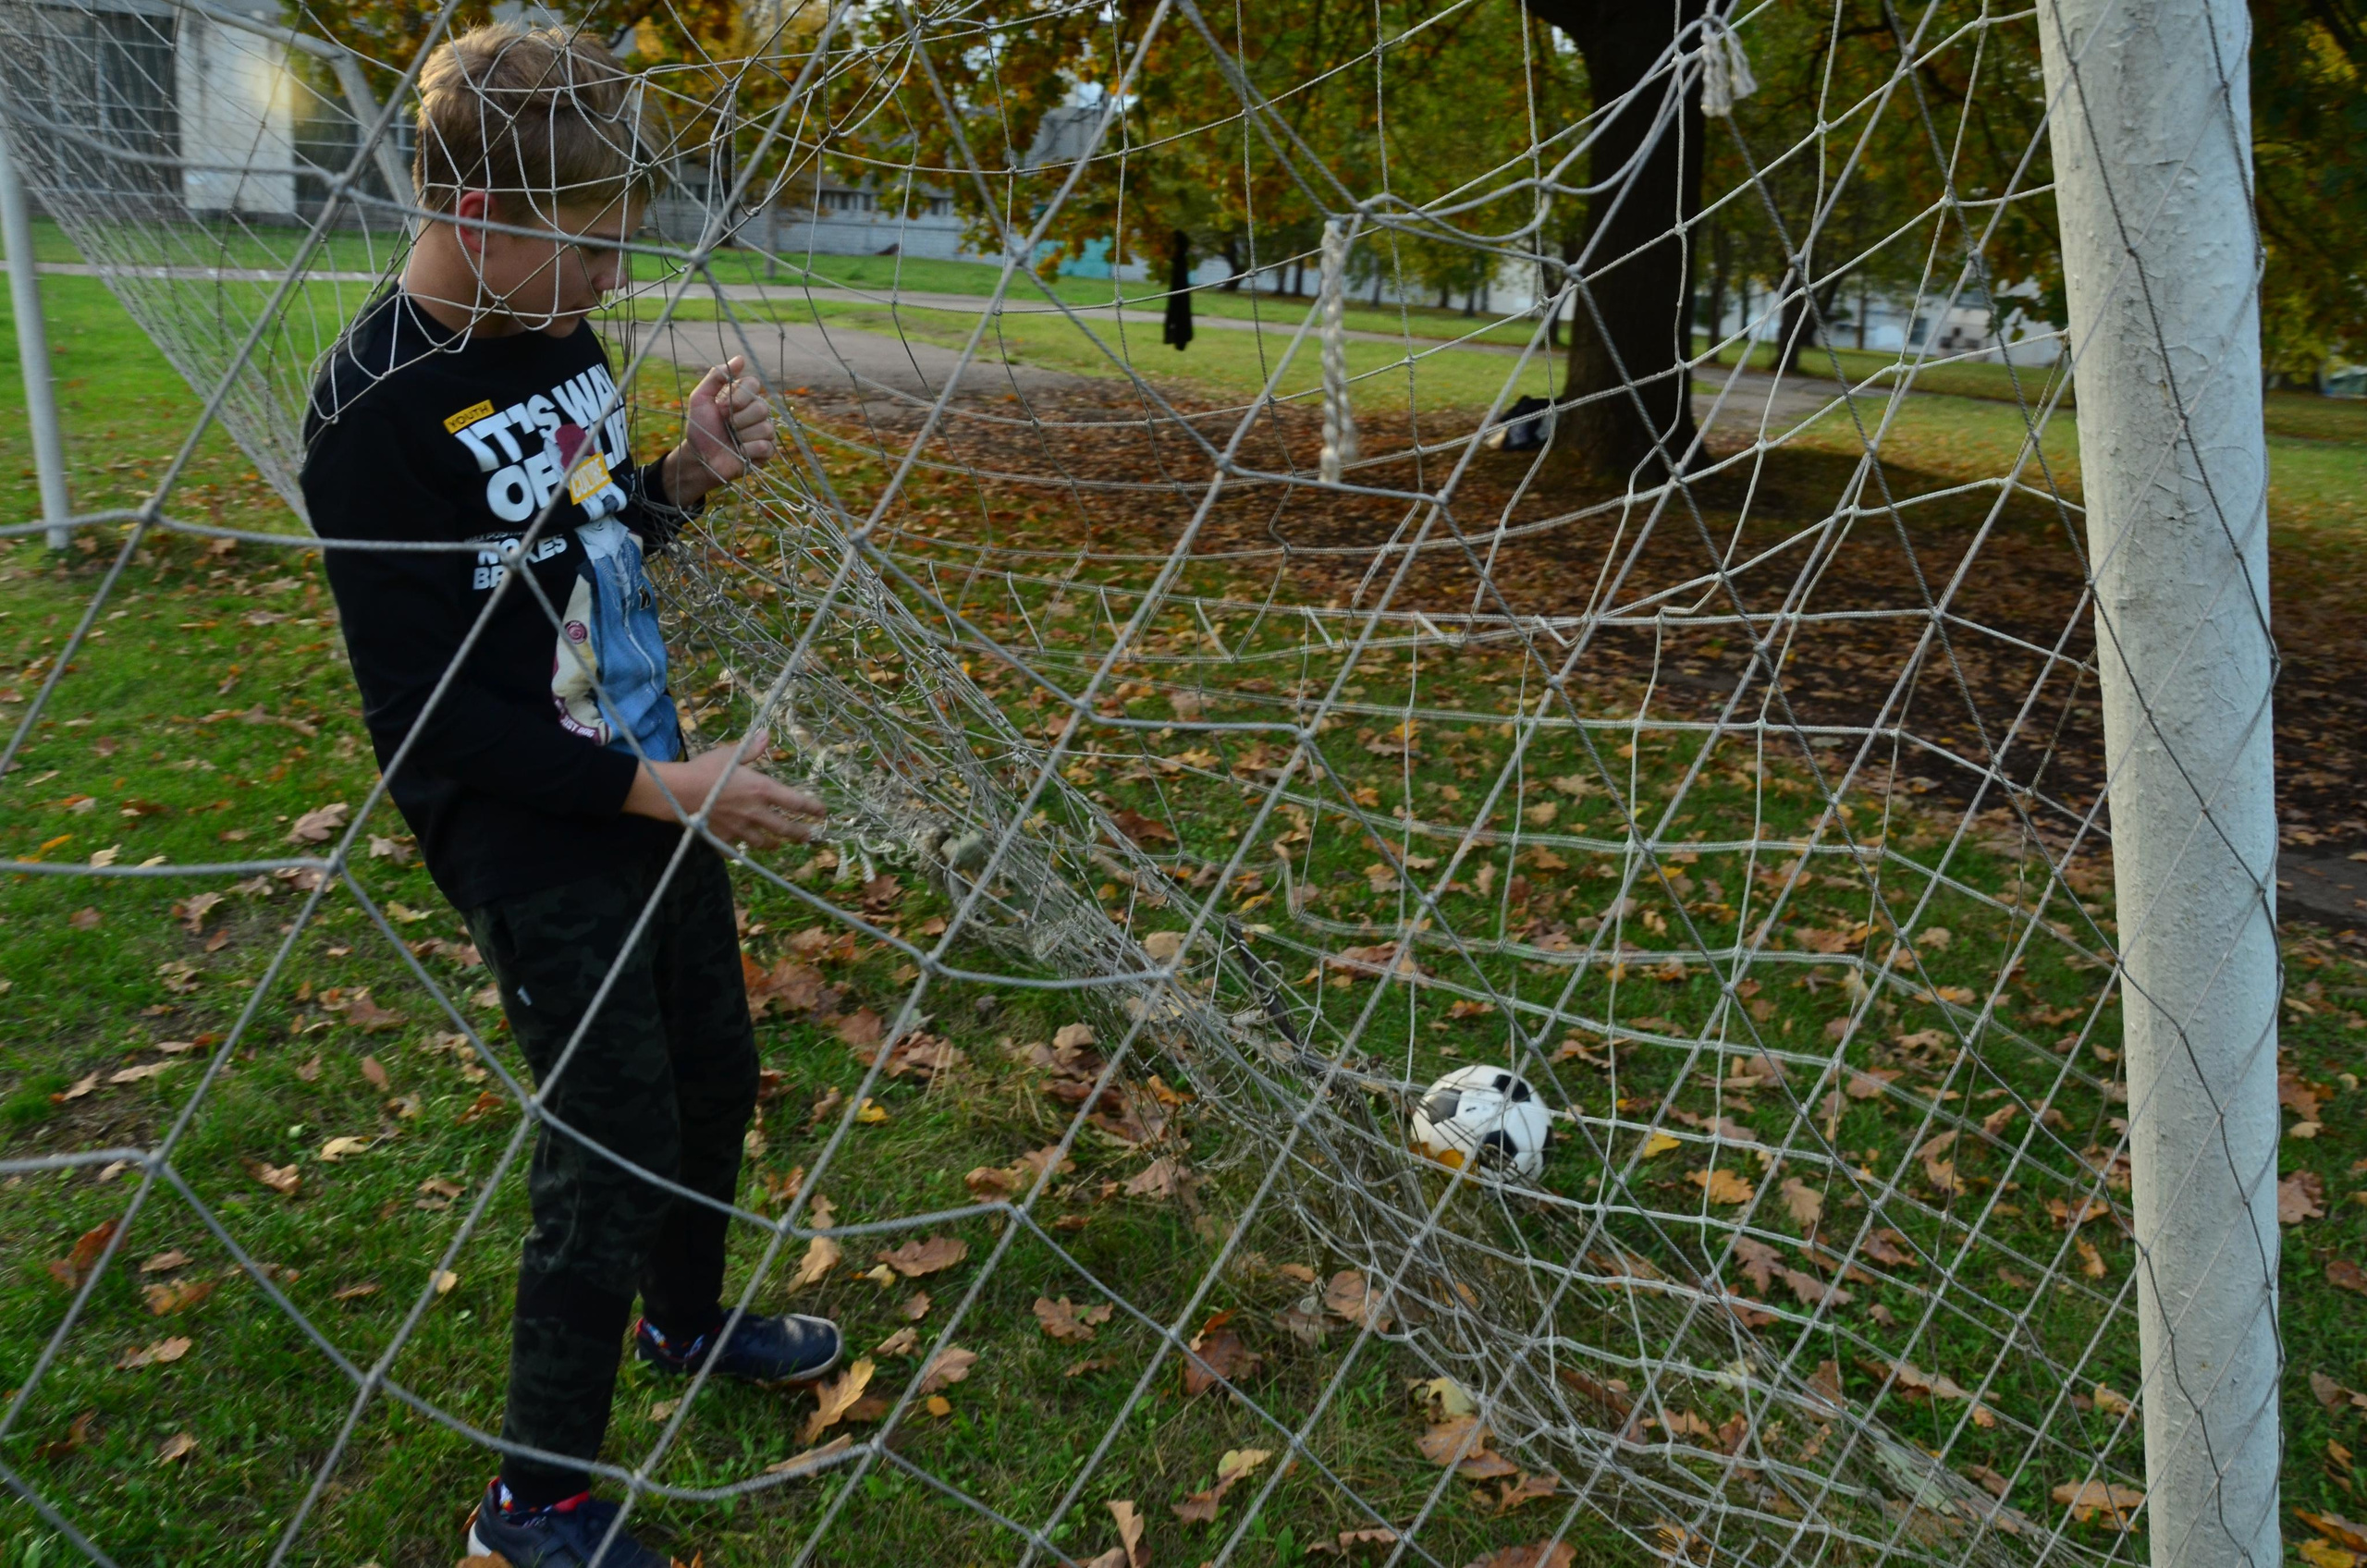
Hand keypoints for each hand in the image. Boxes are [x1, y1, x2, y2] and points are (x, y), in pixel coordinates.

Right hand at [624, 729, 822, 849]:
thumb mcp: (730, 755)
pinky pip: (735, 851)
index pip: (796, 802)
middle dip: (799, 834)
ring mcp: (740, 829)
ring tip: (778, 845)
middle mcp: (756, 813)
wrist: (677, 792)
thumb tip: (766, 735)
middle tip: (809, 836)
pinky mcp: (723, 839)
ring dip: (773, 844)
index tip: (822, 813)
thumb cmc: (704, 769)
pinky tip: (742, 852)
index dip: (812, 808)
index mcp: (762, 790)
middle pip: (785, 829)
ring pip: (764, 843)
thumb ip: (752, 749)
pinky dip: (740, 852)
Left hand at [668, 354, 776, 508]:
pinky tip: (740, 452)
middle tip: (727, 426)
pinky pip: (766, 446)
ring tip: (733, 440)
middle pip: (762, 407)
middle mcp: (757, 412)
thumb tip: (740, 358)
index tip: (721, 408)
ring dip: (742, 436)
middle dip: (739, 419)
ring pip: (765, 427)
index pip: (754, 384)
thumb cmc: (700, 428)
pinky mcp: (766, 451)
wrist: (700, 458)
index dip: (739, 397)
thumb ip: (716, 376)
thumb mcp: (700, 399)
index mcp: (743, 397)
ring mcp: (764, 432)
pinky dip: (748, 450)